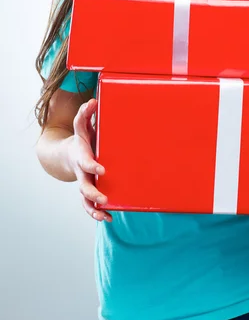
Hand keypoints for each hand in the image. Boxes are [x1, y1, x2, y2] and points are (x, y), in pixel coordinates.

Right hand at [69, 98, 112, 222]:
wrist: (69, 154)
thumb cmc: (81, 139)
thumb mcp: (82, 126)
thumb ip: (85, 114)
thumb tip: (93, 101)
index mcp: (81, 156)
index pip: (85, 162)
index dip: (93, 166)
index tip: (103, 170)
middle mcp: (81, 172)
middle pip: (84, 186)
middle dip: (93, 193)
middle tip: (104, 199)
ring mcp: (84, 183)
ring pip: (85, 199)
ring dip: (93, 208)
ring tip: (104, 214)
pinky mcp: (88, 190)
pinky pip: (89, 205)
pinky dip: (96, 213)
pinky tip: (108, 218)